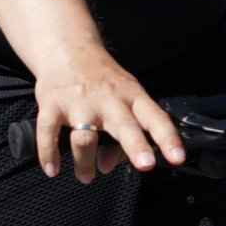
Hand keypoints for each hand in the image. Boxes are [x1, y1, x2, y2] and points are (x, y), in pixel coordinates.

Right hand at [35, 51, 185, 181]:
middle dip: (136, 145)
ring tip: (87, 176)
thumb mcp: (120, 99)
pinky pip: (48, 132)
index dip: (167, 138)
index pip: (155, 117)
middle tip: (145, 164)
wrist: (67, 49)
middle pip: (124, 124)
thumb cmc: (100, 79)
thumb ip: (119, 136)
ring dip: (85, 163)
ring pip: (85, 137)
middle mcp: (108, 98)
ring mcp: (79, 101)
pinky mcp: (52, 103)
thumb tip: (105, 166)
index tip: (177, 156)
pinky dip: (48, 154)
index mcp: (131, 95)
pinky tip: (52, 169)